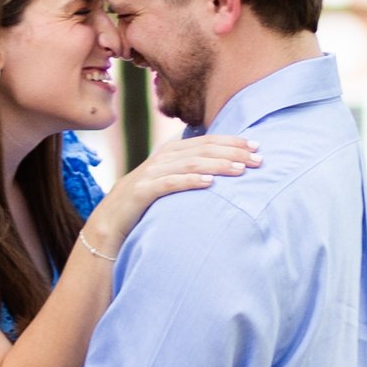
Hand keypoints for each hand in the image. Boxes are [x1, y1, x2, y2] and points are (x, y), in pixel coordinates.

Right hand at [101, 127, 259, 239]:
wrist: (107, 225)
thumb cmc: (144, 204)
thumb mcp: (167, 181)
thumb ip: (188, 170)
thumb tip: (221, 167)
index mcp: (170, 152)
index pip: (206, 141)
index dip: (232, 141)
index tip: (257, 146)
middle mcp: (160, 158)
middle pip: (202, 149)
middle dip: (232, 152)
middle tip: (259, 159)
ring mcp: (149, 174)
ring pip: (189, 163)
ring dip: (217, 165)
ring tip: (240, 170)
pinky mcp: (141, 192)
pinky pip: (168, 184)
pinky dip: (190, 181)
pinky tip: (209, 183)